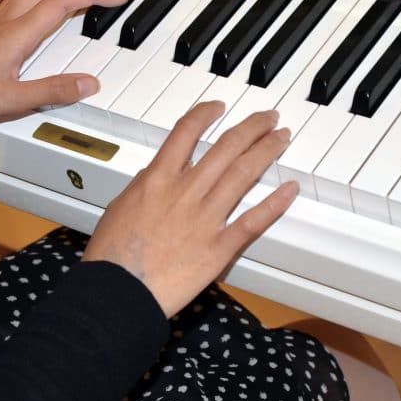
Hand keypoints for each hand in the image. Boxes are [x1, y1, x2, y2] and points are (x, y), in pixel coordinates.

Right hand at [83, 102, 297, 317]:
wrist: (118, 292)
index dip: (206, 114)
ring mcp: (205, 219)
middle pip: (225, 148)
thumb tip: (157, 173)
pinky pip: (251, 221)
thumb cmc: (112, 256)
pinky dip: (273, 204)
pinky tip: (289, 189)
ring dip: (266, 152)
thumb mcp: (120, 207)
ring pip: (242, 175)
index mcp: (157, 180)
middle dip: (251, 127)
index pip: (186, 132)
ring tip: (282, 138)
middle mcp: (185, 193)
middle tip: (268, 118)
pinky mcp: (218, 248)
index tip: (219, 108)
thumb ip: (143, 186)